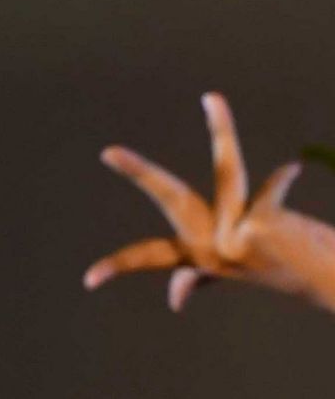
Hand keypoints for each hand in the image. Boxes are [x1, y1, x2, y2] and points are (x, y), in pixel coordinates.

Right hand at [86, 92, 334, 316]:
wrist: (328, 278)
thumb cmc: (286, 268)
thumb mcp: (238, 269)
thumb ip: (203, 276)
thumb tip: (176, 300)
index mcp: (203, 256)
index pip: (152, 257)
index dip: (118, 265)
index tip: (88, 280)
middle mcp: (213, 249)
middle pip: (172, 199)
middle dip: (140, 172)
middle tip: (108, 151)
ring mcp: (233, 241)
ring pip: (225, 172)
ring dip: (220, 130)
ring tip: (211, 98)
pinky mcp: (257, 229)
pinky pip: (269, 189)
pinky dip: (280, 180)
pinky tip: (291, 170)